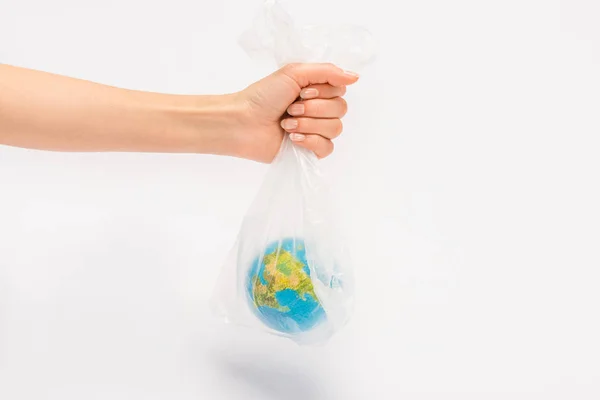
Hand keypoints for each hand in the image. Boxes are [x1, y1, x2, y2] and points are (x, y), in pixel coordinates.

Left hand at [232, 63, 359, 162]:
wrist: (243, 122)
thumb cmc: (263, 96)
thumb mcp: (294, 73)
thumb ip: (327, 72)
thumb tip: (355, 77)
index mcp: (316, 91)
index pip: (340, 92)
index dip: (324, 93)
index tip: (302, 92)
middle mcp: (318, 111)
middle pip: (341, 110)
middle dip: (314, 108)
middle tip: (291, 108)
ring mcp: (315, 132)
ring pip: (335, 129)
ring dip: (309, 124)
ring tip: (287, 124)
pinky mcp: (309, 152)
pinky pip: (327, 147)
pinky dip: (310, 141)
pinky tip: (293, 139)